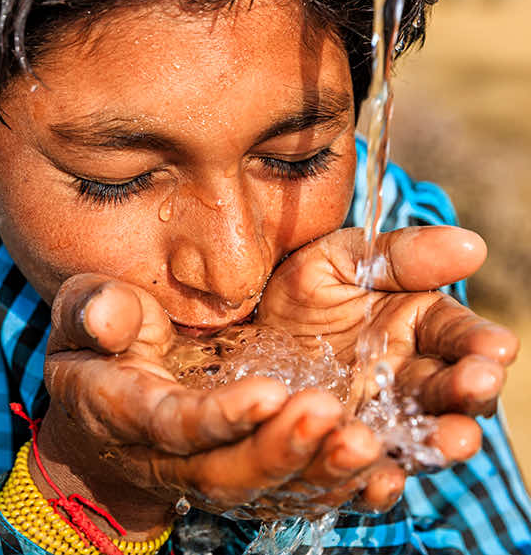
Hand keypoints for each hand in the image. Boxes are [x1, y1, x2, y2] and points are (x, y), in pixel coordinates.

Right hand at [33, 274, 389, 534]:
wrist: (100, 404)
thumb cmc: (96, 345)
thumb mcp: (81, 314)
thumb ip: (92, 310)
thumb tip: (105, 314)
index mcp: (123, 413)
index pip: (172, 425)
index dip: (220, 417)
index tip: (270, 393)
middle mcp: (166, 460)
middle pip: (225, 473)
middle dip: (280, 450)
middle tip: (331, 416)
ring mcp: (209, 478)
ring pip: (266, 492)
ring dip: (318, 472)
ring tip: (367, 443)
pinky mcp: (247, 484)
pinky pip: (294, 498)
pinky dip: (341, 492)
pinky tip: (385, 474)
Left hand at [256, 226, 516, 474]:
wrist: (232, 333)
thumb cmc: (295, 291)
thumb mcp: (337, 261)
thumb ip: (399, 257)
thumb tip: (472, 246)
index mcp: (420, 328)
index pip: (462, 337)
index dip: (482, 343)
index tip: (497, 347)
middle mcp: (409, 381)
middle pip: (450, 393)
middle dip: (468, 392)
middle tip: (477, 387)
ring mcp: (377, 422)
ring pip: (418, 439)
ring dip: (437, 441)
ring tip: (450, 439)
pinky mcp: (340, 454)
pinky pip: (362, 476)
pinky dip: (375, 482)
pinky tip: (382, 479)